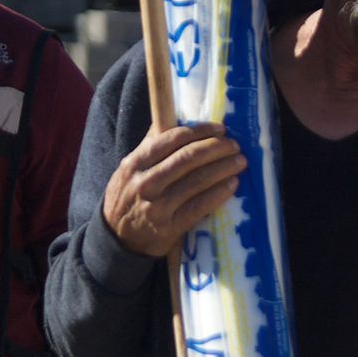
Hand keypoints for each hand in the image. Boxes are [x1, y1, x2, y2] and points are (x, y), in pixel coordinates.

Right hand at [102, 123, 244, 257]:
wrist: (117, 239)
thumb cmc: (128, 197)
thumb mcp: (130, 168)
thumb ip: (150, 145)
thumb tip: (173, 117)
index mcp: (136, 163)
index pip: (172, 139)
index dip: (200, 131)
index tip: (220, 129)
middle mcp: (146, 182)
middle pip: (188, 158)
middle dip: (217, 148)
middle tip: (235, 146)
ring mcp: (158, 206)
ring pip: (197, 180)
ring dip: (223, 168)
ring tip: (240, 162)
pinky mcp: (170, 227)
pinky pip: (200, 206)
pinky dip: (219, 193)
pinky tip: (232, 184)